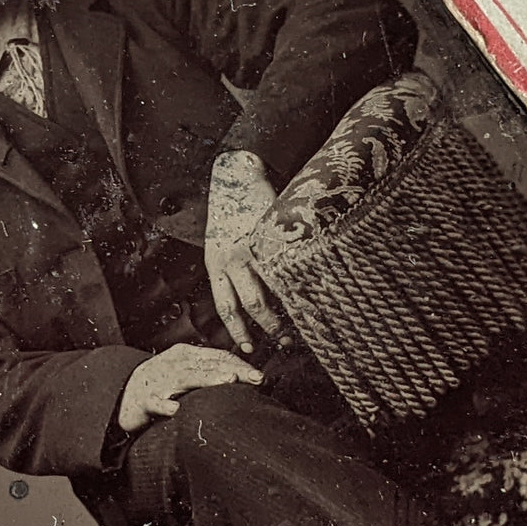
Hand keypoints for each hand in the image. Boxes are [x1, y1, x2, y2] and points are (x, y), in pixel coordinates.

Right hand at [118, 344, 263, 431]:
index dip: (239, 364)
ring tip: (227, 382)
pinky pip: (154, 402)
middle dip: (233, 370)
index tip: (259, 375)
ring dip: (206, 379)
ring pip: (185, 378)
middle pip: (207, 365)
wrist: (124, 394)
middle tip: (254, 378)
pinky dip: (164, 405)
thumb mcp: (185, 370)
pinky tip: (175, 410)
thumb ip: (209, 370)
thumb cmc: (161, 384)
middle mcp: (173, 364)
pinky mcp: (144, 400)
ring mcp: (158, 381)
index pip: (217, 356)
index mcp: (185, 355)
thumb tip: (242, 376)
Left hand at [205, 150, 291, 353]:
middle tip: (284, 340)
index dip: (238, 331)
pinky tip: (310, 293)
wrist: (237, 178)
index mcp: (216, 265)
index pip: (226, 307)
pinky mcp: (271, 236)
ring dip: (287, 309)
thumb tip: (253, 306)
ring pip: (272, 289)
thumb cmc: (232, 216)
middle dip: (269, 327)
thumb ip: (232, 273)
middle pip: (251, 304)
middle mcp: (232, 259)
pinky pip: (286, 267)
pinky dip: (297, 284)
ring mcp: (253, 248)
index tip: (250, 348)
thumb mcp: (221, 247)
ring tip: (303, 321)